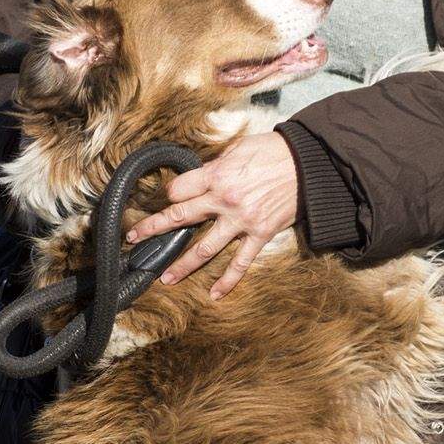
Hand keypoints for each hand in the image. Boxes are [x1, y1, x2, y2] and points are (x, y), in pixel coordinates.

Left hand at [125, 132, 299, 300]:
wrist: (309, 164)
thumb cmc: (273, 151)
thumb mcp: (239, 148)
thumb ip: (216, 165)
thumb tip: (201, 174)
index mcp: (216, 176)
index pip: (178, 190)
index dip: (167, 195)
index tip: (162, 200)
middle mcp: (224, 201)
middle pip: (180, 218)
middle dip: (153, 229)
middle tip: (134, 239)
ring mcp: (241, 221)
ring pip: (204, 248)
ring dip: (182, 265)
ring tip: (166, 279)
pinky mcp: (259, 235)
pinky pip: (240, 263)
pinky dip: (227, 281)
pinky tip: (214, 294)